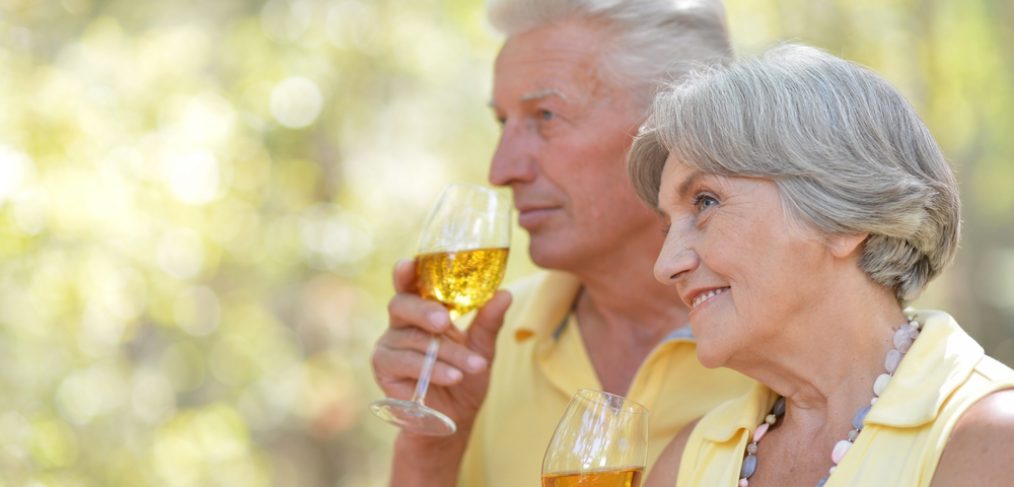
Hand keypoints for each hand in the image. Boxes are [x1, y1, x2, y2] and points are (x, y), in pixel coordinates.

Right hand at [372, 258, 511, 434]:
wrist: (454, 419)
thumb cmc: (464, 379)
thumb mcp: (482, 349)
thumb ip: (488, 322)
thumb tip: (504, 294)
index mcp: (423, 310)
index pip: (410, 284)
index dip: (406, 272)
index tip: (409, 264)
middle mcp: (401, 323)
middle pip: (402, 304)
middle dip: (424, 311)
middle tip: (445, 321)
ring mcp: (389, 344)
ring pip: (413, 339)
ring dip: (446, 353)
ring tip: (474, 367)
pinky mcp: (384, 368)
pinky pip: (406, 362)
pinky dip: (433, 369)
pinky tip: (453, 376)